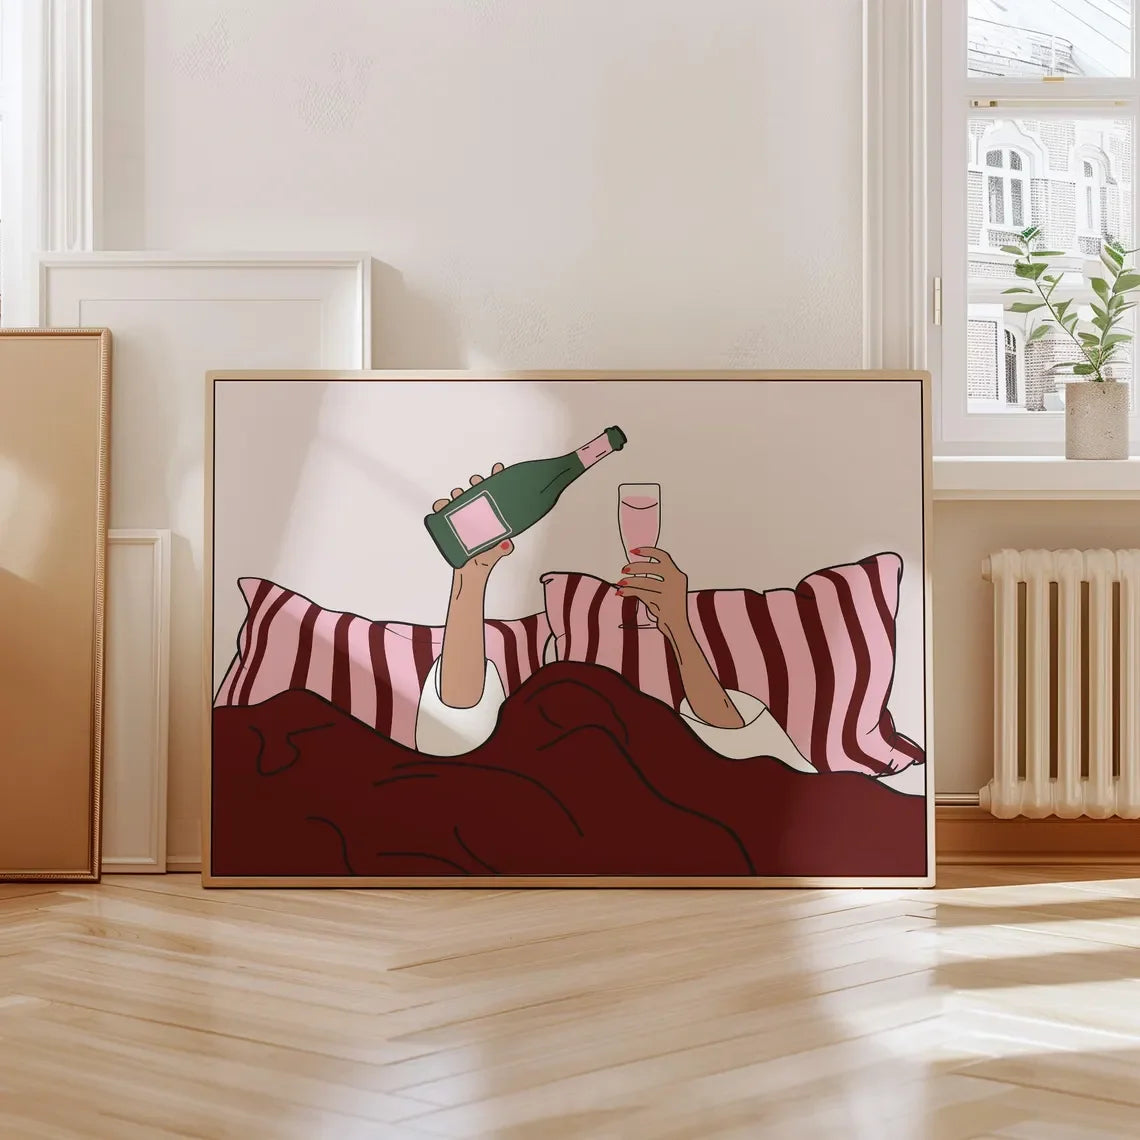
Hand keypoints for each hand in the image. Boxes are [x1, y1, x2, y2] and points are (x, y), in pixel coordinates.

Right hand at [433, 463, 513, 577]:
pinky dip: (441, 506)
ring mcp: (464, 520)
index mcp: (491, 518)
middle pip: (476, 493)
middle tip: (476, 480)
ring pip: (460, 500)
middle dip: (476, 484)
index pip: (495, 496)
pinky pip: (444, 513)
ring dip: (458, 494)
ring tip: (457, 493)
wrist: (469, 576)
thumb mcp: (495, 554)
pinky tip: (441, 505)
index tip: (498, 469)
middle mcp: (477, 516)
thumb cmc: (484, 562)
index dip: (496, 480)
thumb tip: (508, 545)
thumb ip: (500, 550)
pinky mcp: (450, 527)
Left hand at [617, 546, 688, 634]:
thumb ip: (653, 580)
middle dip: (635, 567)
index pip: (664, 556)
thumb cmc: (668, 609)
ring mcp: (671, 592)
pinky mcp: (663, 603)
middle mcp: (676, 581)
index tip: (633, 551)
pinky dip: (629, 592)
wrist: (678, 627)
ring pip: (645, 582)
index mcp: (678, 575)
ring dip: (630, 582)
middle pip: (653, 567)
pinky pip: (642, 594)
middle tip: (623, 570)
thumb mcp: (664, 591)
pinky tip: (621, 593)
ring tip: (620, 583)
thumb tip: (631, 573)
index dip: (648, 551)